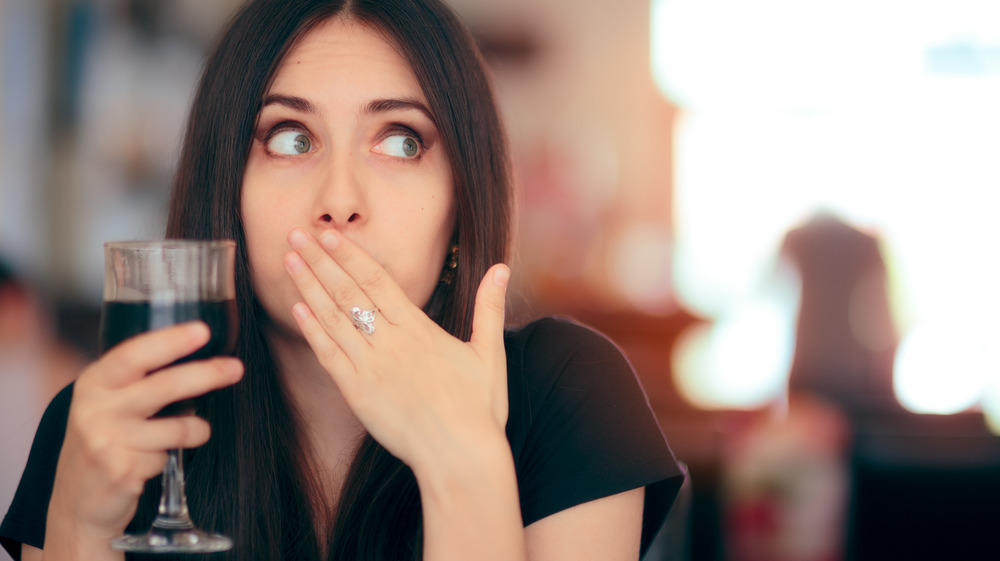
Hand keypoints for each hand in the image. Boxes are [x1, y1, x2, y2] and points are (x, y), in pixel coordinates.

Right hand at [49, 323, 242, 539]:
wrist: (78, 501)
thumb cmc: (105, 441)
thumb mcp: (108, 403)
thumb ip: (138, 379)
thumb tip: (197, 354)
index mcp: (94, 383)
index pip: (133, 354)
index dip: (170, 341)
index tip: (203, 331)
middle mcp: (95, 409)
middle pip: (164, 385)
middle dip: (207, 374)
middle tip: (235, 368)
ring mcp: (107, 441)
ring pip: (177, 426)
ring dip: (197, 429)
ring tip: (195, 431)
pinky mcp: (121, 470)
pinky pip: (167, 456)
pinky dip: (169, 456)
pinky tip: (152, 461)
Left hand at [283, 228, 509, 469]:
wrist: (460, 456)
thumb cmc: (479, 409)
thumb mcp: (490, 353)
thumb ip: (489, 307)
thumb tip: (501, 267)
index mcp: (419, 329)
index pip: (377, 281)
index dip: (350, 255)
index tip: (329, 234)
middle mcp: (391, 343)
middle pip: (348, 292)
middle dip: (320, 261)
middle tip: (295, 234)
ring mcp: (371, 368)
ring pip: (333, 319)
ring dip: (308, 287)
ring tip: (288, 261)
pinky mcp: (358, 394)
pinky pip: (329, 356)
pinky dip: (312, 330)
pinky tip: (297, 309)